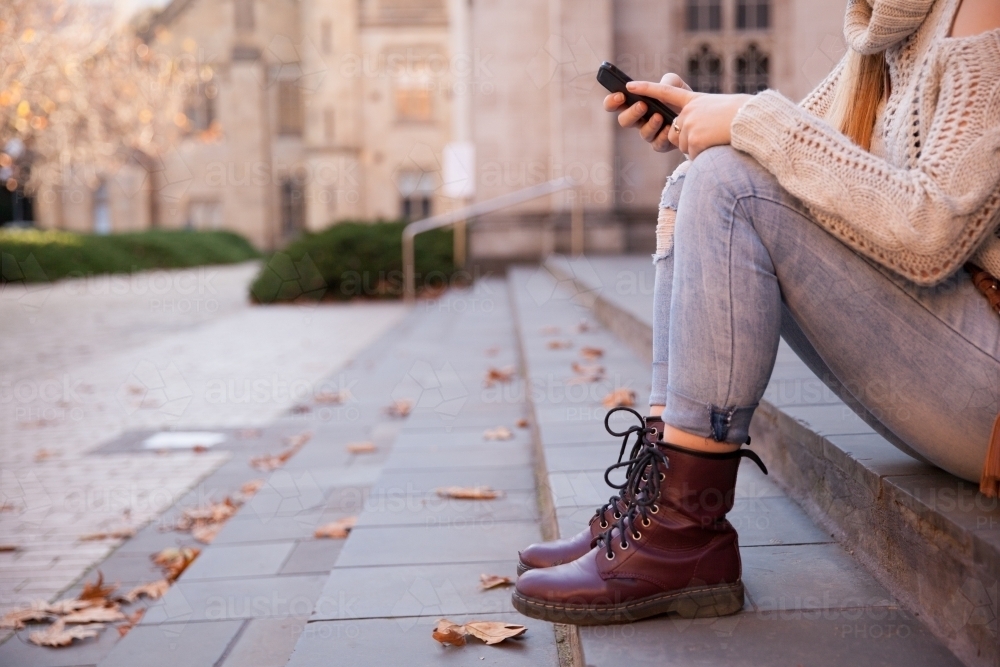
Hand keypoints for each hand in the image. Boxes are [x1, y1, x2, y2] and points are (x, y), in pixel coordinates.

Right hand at [603, 73, 690, 152]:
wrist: (700, 113)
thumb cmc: (682, 96)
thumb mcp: (675, 83)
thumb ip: (666, 81)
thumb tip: (657, 88)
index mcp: (635, 103)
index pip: (614, 104)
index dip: (612, 101)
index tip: (620, 96)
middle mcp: (639, 120)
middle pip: (623, 121)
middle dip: (631, 113)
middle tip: (642, 105)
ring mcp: (650, 133)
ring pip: (642, 133)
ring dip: (650, 124)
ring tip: (659, 116)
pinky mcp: (661, 144)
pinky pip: (657, 144)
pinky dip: (663, 136)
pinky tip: (669, 127)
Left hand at [624, 81, 753, 158]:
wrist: (753, 121)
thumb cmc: (740, 117)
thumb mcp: (716, 111)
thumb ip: (696, 120)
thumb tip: (685, 141)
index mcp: (694, 100)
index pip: (665, 92)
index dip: (646, 88)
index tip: (630, 85)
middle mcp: (687, 111)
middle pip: (676, 133)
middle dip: (690, 140)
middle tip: (710, 133)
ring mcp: (689, 124)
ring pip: (684, 146)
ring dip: (698, 148)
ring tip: (715, 137)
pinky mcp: (693, 139)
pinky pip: (692, 155)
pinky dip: (704, 155)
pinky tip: (715, 145)